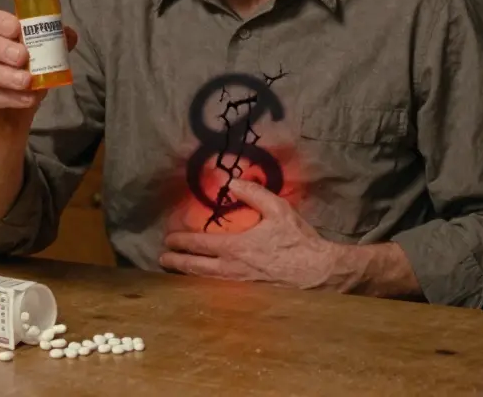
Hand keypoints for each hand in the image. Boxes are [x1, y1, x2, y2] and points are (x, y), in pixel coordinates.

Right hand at [0, 6, 77, 145]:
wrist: (11, 121)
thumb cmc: (22, 82)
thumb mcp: (42, 61)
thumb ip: (53, 45)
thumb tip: (69, 33)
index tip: (18, 29)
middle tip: (23, 57)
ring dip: (3, 74)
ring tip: (27, 81)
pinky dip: (7, 97)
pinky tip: (26, 99)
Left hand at [159, 180, 341, 290]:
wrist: (319, 273)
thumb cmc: (299, 241)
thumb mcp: (278, 210)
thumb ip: (253, 194)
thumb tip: (231, 183)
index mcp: (236, 248)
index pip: (199, 245)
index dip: (180, 241)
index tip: (169, 239)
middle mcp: (232, 271)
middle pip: (194, 268)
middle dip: (176, 262)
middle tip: (162, 258)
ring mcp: (238, 288)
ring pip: (204, 283)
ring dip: (187, 276)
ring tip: (175, 271)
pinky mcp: (248, 299)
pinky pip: (219, 294)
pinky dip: (205, 289)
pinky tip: (201, 286)